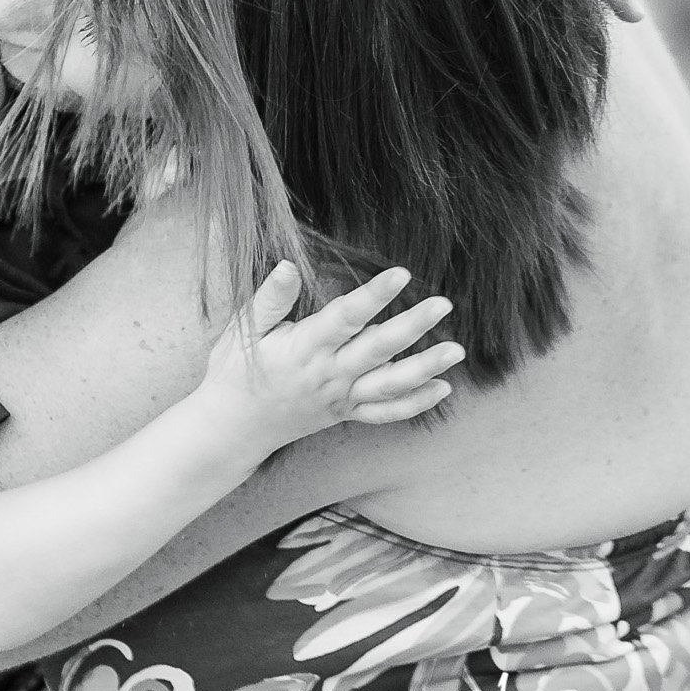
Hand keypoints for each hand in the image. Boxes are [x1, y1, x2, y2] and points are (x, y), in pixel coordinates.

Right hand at [200, 264, 459, 453]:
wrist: (233, 425)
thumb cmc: (236, 369)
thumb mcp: (243, 329)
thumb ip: (270, 299)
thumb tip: (289, 266)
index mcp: (305, 348)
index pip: (346, 318)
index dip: (375, 296)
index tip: (401, 274)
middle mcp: (329, 375)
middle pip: (378, 349)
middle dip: (412, 326)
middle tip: (443, 304)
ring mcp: (341, 397)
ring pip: (390, 385)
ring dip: (425, 368)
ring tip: (455, 351)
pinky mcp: (346, 412)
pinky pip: (385, 413)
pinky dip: (415, 404)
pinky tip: (442, 388)